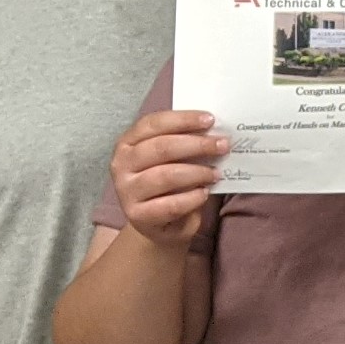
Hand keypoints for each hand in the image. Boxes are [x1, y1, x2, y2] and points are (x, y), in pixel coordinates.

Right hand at [108, 109, 229, 248]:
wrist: (157, 224)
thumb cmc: (168, 184)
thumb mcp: (172, 159)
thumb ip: (185, 142)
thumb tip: (215, 132)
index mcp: (127, 142)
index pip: (153, 124)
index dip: (183, 119)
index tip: (210, 119)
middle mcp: (122, 164)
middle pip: (161, 148)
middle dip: (196, 145)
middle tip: (223, 146)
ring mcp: (127, 191)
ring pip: (165, 176)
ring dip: (197, 172)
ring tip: (216, 174)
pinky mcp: (137, 215)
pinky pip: (170, 204)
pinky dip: (192, 198)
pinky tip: (204, 193)